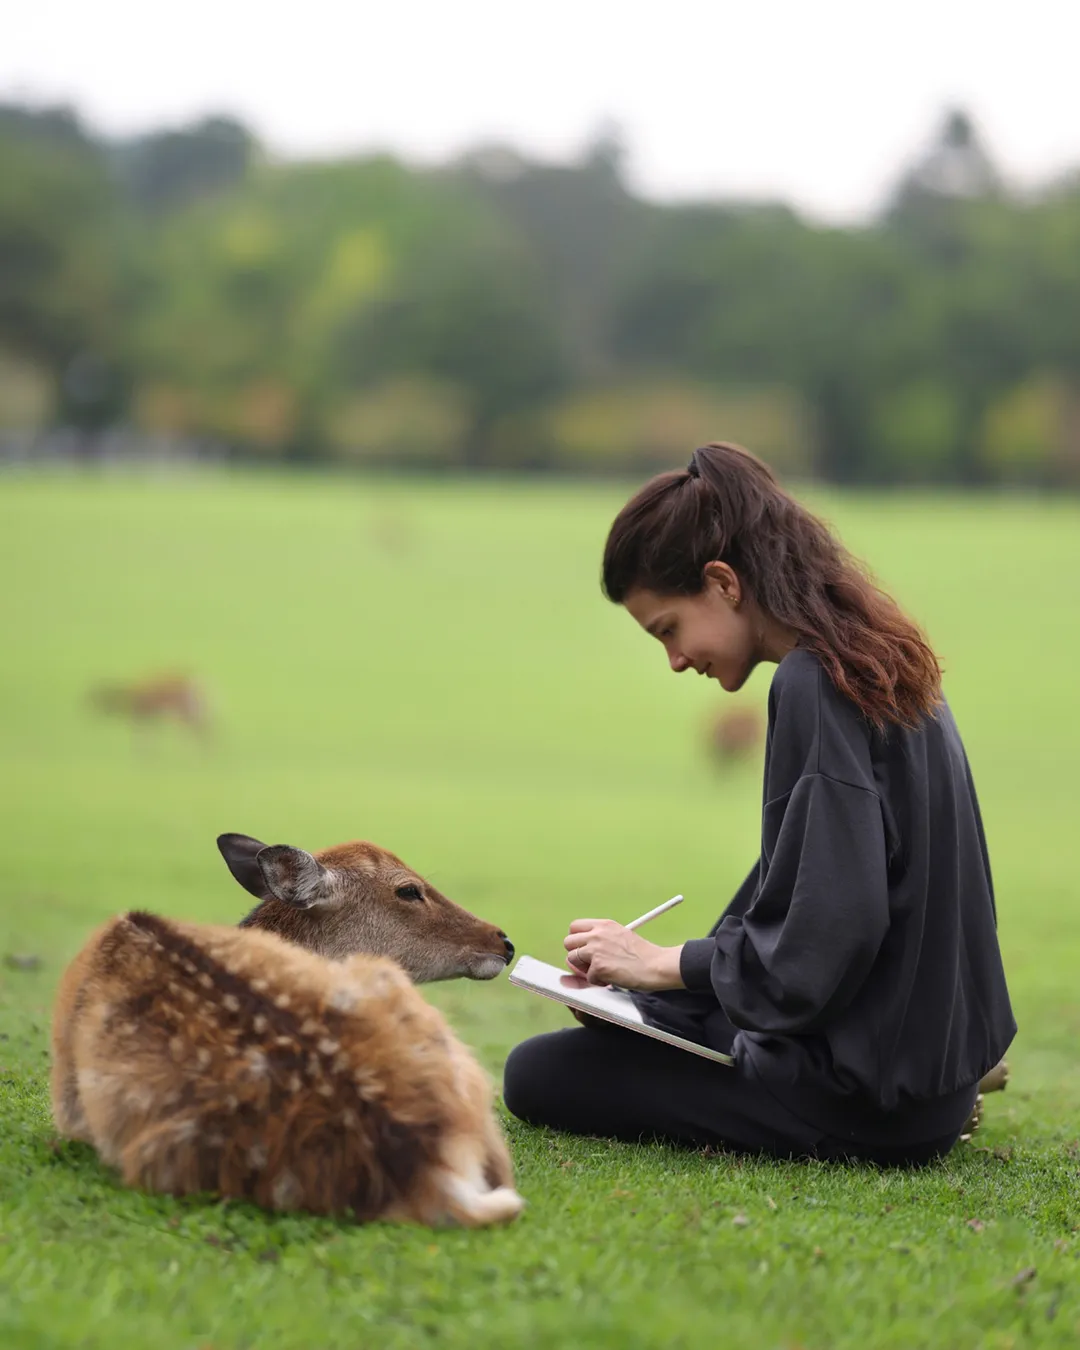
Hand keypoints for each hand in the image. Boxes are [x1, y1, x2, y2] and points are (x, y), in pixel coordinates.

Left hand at [563, 919, 684, 990]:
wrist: (656, 965)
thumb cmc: (642, 954)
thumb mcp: (620, 936)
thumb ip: (600, 940)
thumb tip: (579, 953)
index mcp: (604, 925)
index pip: (575, 926)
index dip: (576, 939)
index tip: (583, 948)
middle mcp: (597, 934)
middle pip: (568, 942)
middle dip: (575, 954)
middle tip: (590, 963)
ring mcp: (596, 950)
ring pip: (572, 959)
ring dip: (585, 969)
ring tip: (603, 971)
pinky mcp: (598, 967)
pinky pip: (588, 977)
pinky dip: (598, 981)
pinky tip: (613, 978)